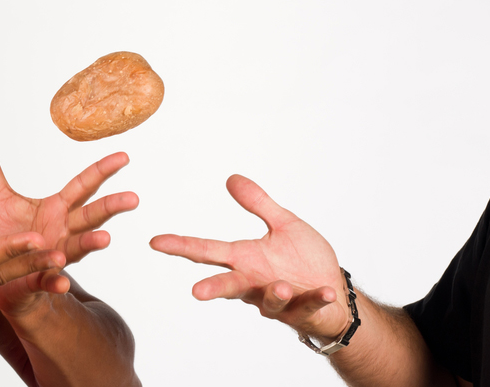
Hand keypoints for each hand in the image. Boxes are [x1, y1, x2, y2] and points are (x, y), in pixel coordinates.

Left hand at [0, 138, 138, 314]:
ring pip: (78, 248)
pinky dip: (56, 281)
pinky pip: (50, 280)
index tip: (123, 157)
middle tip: (132, 198)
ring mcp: (56, 256)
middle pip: (90, 216)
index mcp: (57, 209)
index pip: (83, 186)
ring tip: (105, 238)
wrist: (0, 278)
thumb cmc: (8, 238)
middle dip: (111, 207)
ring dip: (91, 243)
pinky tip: (61, 282)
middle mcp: (63, 232)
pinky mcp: (40, 279)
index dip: (102, 171)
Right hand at [150, 174, 349, 339]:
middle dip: (214, 288)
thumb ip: (258, 204)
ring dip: (273, 294)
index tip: (156, 241)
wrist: (333, 295)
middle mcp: (256, 282)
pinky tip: (325, 291)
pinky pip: (308, 305)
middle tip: (196, 292)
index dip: (182, 246)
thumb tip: (231, 178)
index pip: (208, 251)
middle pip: (229, 285)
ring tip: (281, 287)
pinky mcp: (304, 310)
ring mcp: (279, 300)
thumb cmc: (304, 261)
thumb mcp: (283, 224)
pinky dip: (316, 299)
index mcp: (246, 259)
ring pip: (268, 301)